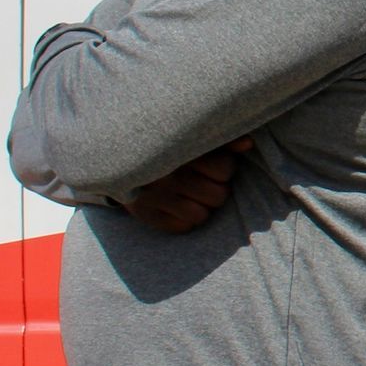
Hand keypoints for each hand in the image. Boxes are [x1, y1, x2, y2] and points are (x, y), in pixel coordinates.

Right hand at [122, 138, 252, 234]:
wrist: (117, 159)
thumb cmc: (169, 148)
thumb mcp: (193, 138)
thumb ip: (222, 140)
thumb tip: (248, 144)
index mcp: (181, 150)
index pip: (225, 169)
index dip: (224, 170)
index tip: (213, 166)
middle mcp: (166, 173)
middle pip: (219, 196)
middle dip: (216, 190)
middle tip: (203, 182)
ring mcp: (154, 196)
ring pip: (203, 215)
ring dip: (203, 207)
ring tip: (193, 195)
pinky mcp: (145, 214)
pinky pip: (184, 227)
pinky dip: (186, 219)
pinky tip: (178, 206)